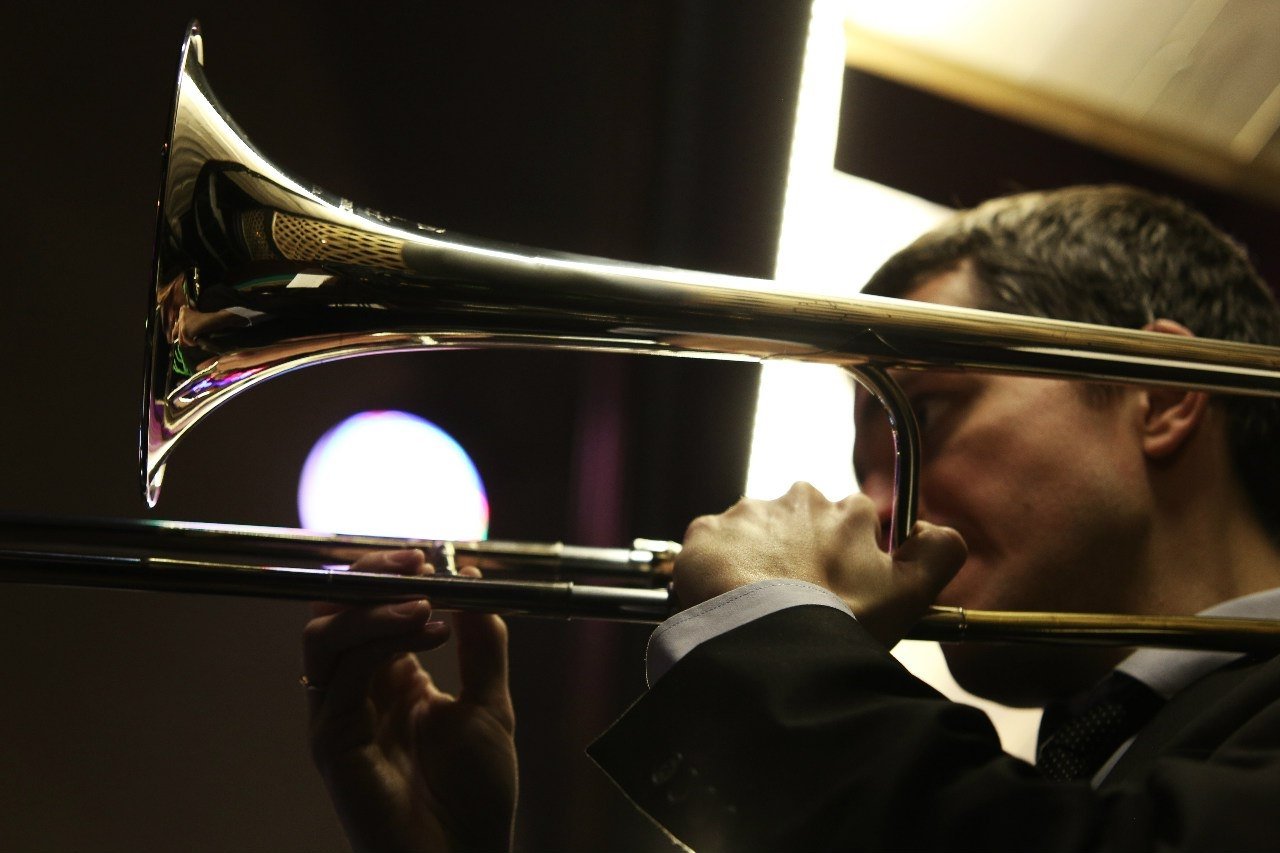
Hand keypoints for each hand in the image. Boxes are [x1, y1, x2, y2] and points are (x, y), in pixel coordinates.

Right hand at [303, 550, 516, 852]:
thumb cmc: (475, 792)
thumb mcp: (490, 703)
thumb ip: (482, 641)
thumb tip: (473, 575)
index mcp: (391, 676)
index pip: (369, 606)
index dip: (391, 573)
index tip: (432, 555)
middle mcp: (358, 689)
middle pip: (334, 610)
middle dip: (371, 575)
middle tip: (417, 562)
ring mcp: (339, 714)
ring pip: (326, 634)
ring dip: (374, 606)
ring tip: (425, 601)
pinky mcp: (331, 740)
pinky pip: (339, 674)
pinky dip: (379, 640)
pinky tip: (427, 632)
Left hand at [674, 482, 966, 645]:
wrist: (774, 644)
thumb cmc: (843, 623)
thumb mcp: (912, 594)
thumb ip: (941, 552)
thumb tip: (939, 531)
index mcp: (848, 513)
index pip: (849, 523)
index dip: (841, 559)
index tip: (832, 590)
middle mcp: (799, 500)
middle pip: (796, 525)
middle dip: (794, 556)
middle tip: (792, 603)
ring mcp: (749, 514)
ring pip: (751, 537)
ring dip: (753, 565)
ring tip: (756, 610)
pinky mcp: (706, 533)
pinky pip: (708, 548)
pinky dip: (713, 573)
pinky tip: (724, 605)